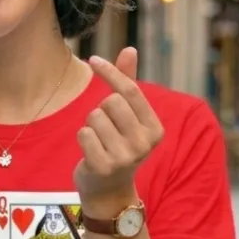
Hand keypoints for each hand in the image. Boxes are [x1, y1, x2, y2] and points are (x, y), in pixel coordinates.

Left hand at [73, 47, 163, 212]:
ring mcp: (125, 156)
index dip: (110, 72)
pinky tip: (91, 151)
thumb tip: (130, 49)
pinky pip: (83, 133)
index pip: (130, 90)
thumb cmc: (117, 145)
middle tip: (105, 128)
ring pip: (94, 116)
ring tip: (99, 141)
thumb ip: (128, 83)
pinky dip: (82, 138)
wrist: (108, 189)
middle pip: (110, 102)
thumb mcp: (128, 117)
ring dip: (90, 125)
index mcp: (155, 128)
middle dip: (100, 109)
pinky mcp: (104, 166)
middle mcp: (144, 143)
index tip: (93, 59)